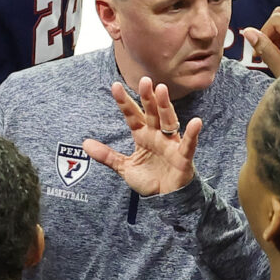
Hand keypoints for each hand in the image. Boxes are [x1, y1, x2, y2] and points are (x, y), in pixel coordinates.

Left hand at [85, 78, 199, 196]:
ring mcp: (171, 144)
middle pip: (152, 113)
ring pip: (168, 121)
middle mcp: (157, 135)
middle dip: (148, 97)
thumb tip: (84, 143)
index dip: (124, 102)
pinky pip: (188, 144)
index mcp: (143, 136)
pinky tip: (195, 122)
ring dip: (165, 106)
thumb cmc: (149, 179)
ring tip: (162, 90)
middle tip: (144, 80)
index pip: (132, 115)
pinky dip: (192, 134)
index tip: (115, 86)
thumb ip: (107, 155)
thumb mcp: (124, 167)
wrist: (166, 199)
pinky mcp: (183, 157)